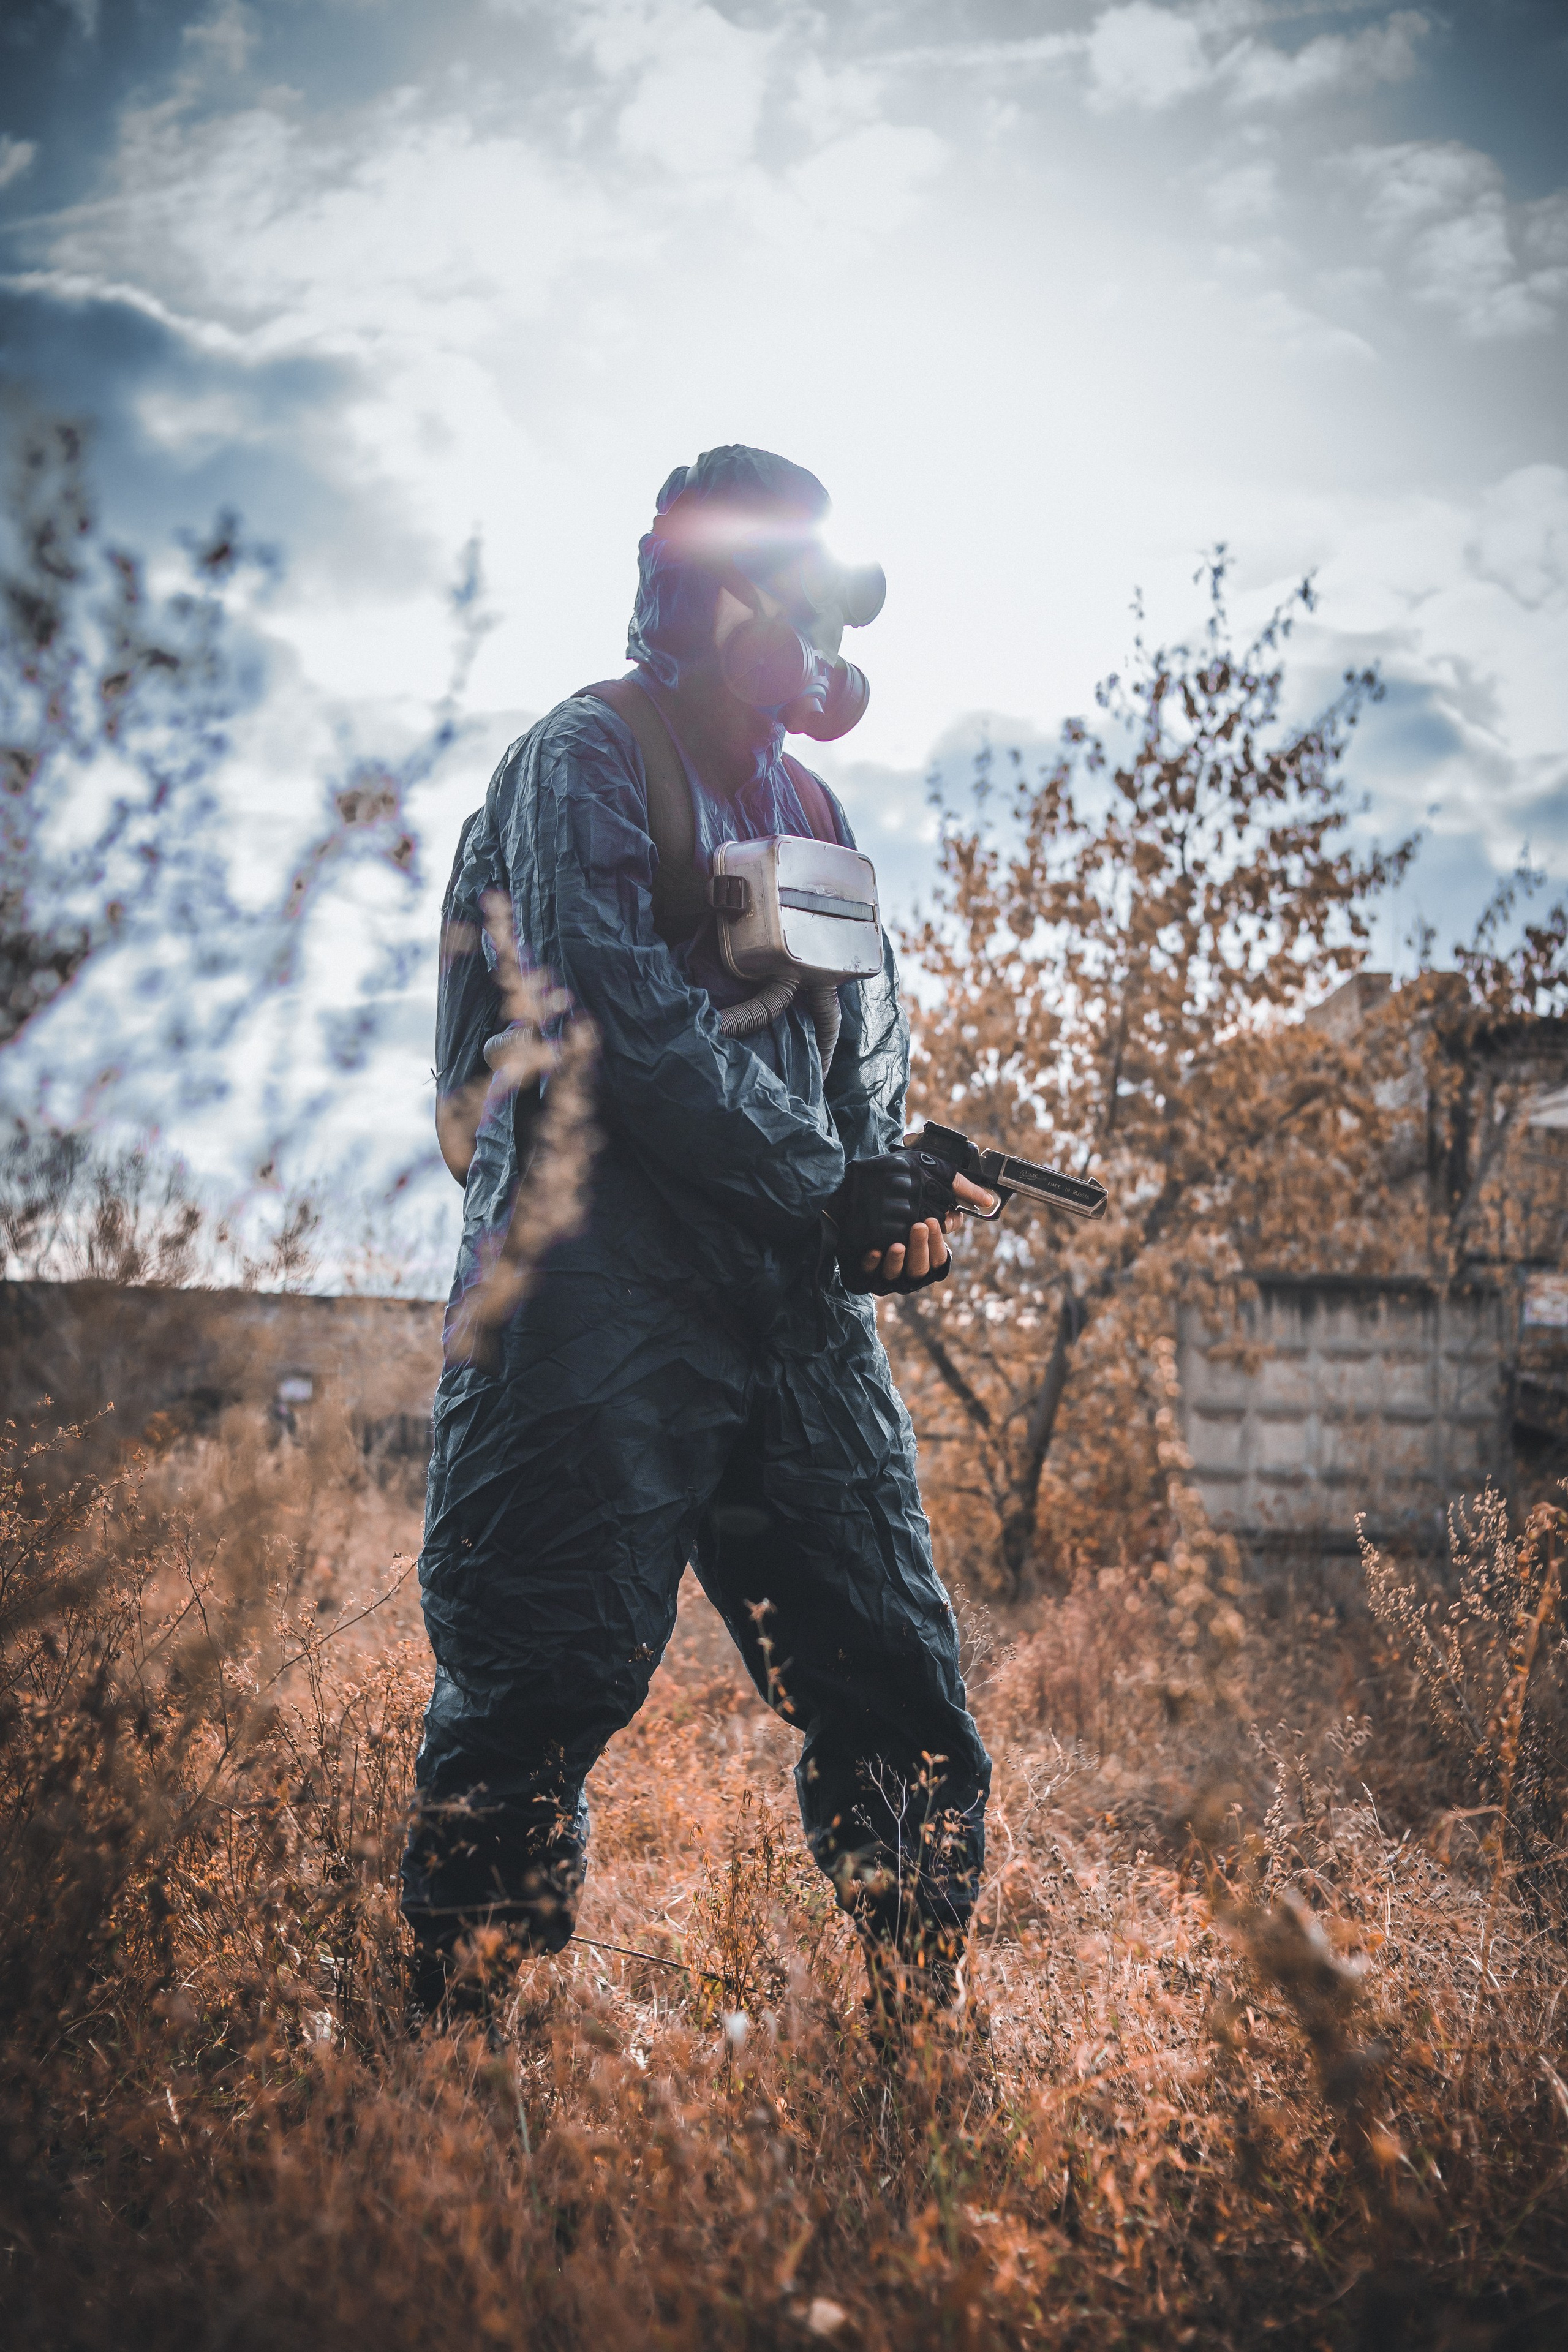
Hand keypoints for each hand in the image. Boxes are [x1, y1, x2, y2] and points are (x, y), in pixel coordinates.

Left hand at [860, 1173, 995, 1280]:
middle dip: (921, 1249)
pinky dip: (873, 1264)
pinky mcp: (863, 1266)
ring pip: (896, 1275)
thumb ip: (961, 1190)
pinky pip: (868, 1273)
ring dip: (898, 1261)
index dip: (938, 1243)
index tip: (936, 1222)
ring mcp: (885, 1265)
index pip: (938, 1257)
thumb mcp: (935, 1179)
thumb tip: (987, 1200)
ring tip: (897, 1244)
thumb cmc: (906, 1181)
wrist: (866, 1177)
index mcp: (926, 1247)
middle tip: (919, 1226)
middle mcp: (907, 1260)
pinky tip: (874, 1251)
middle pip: (920, 1268)